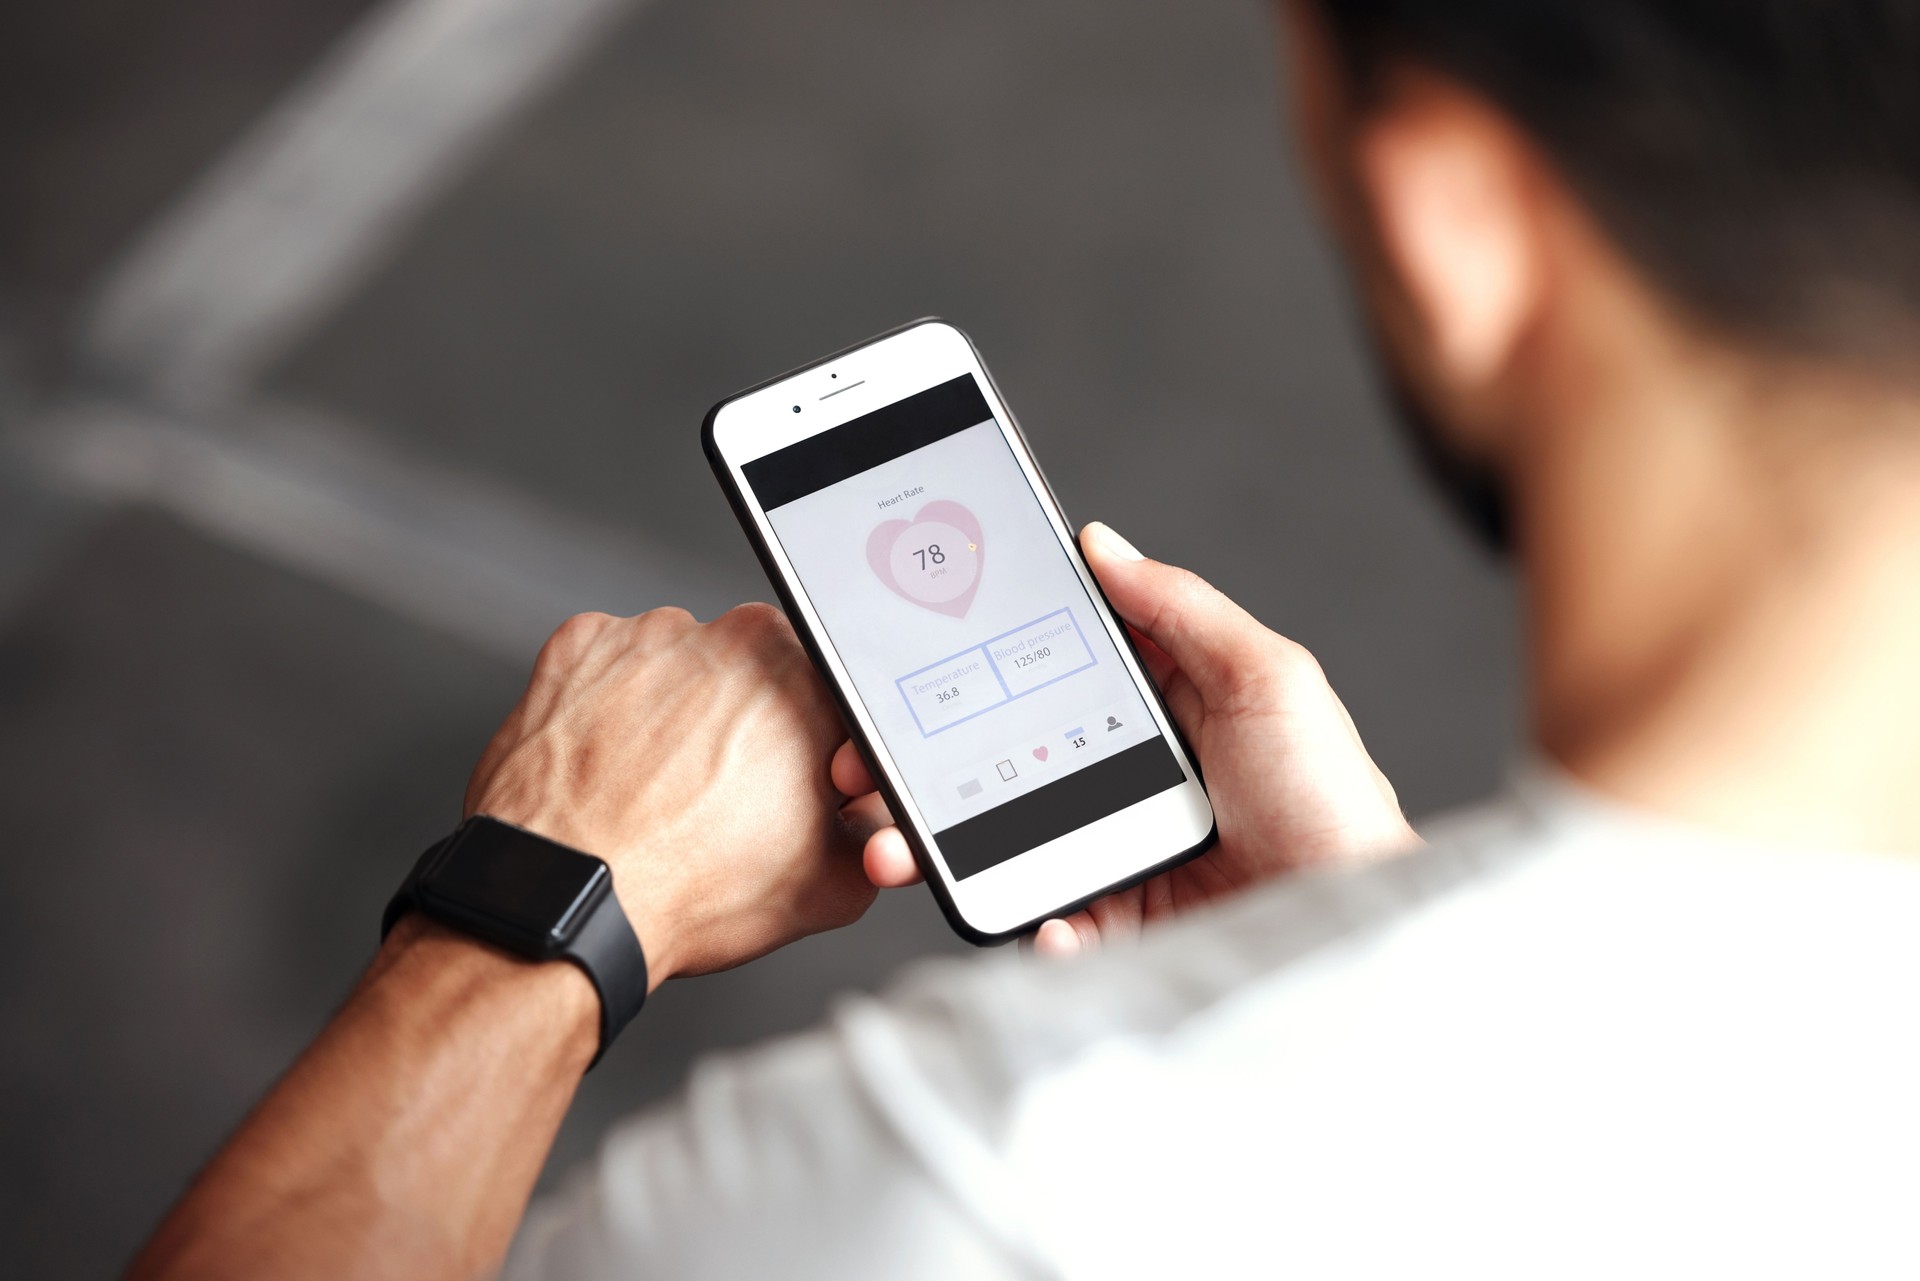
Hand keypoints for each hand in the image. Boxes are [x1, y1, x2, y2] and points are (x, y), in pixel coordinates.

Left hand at [466, 603, 881, 987]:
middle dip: (750, 728)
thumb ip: (878, 832)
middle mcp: (734, 640)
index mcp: (811, 681)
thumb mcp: (835, 885)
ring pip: (682, 667)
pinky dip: (614, 706)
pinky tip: (614, 763)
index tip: (799, 789)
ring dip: (680, 714)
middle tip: (727, 797)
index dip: (820, 753)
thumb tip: (877, 819)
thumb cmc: (689, 892)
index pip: (833, 702)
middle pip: (758, 676)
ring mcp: (651, 637)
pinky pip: (611, 666)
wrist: (573, 903)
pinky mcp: (580, 647)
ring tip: (660, 788)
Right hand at [834, 522, 1417, 955]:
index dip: (979, 661)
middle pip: (1006, 756)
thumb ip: (1183, 608)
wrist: (1351, 928)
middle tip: (867, 762)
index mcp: (1161, 706)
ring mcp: (1114, 848)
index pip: (1050, 668)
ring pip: (1004, 838)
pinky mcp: (1118, 920)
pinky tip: (1034, 918)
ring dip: (941, 843)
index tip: (914, 658)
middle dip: (927, 763)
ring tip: (897, 847)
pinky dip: (1028, 925)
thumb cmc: (1332, 800)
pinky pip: (1047, 922)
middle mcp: (1127, 773)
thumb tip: (1101, 542)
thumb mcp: (1269, 678)